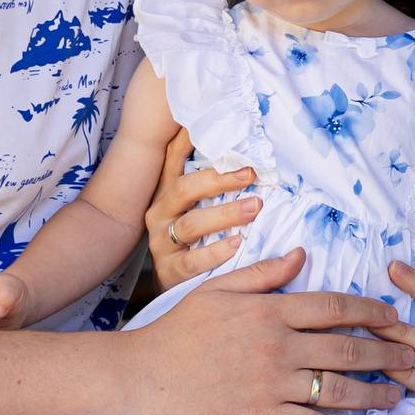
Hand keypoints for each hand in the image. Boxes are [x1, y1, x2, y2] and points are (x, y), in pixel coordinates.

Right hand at [129, 249, 414, 414]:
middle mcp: (278, 345)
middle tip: (411, 358)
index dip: (371, 311)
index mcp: (270, 310)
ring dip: (373, 394)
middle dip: (386, 354)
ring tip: (396, 396)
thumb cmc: (178, 329)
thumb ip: (264, 273)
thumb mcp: (218, 289)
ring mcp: (271, 383)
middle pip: (347, 349)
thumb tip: (302, 255)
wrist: (144, 374)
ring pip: (337, 389)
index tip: (393, 317)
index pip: (335, 306)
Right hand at [146, 129, 259, 286]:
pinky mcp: (170, 270)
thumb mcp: (197, 209)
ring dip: (225, 214)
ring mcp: (162, 242)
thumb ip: (212, 183)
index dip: (187, 139)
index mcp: (168, 194)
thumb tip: (241, 150)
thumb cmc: (193, 241)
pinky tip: (237, 243)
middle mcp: (160, 214)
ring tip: (253, 207)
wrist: (175, 290)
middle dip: (218, 179)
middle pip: (184, 188)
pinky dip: (216, 251)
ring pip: (191, 224)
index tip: (208, 124)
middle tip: (250, 174)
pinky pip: (192, 260)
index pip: (173, 159)